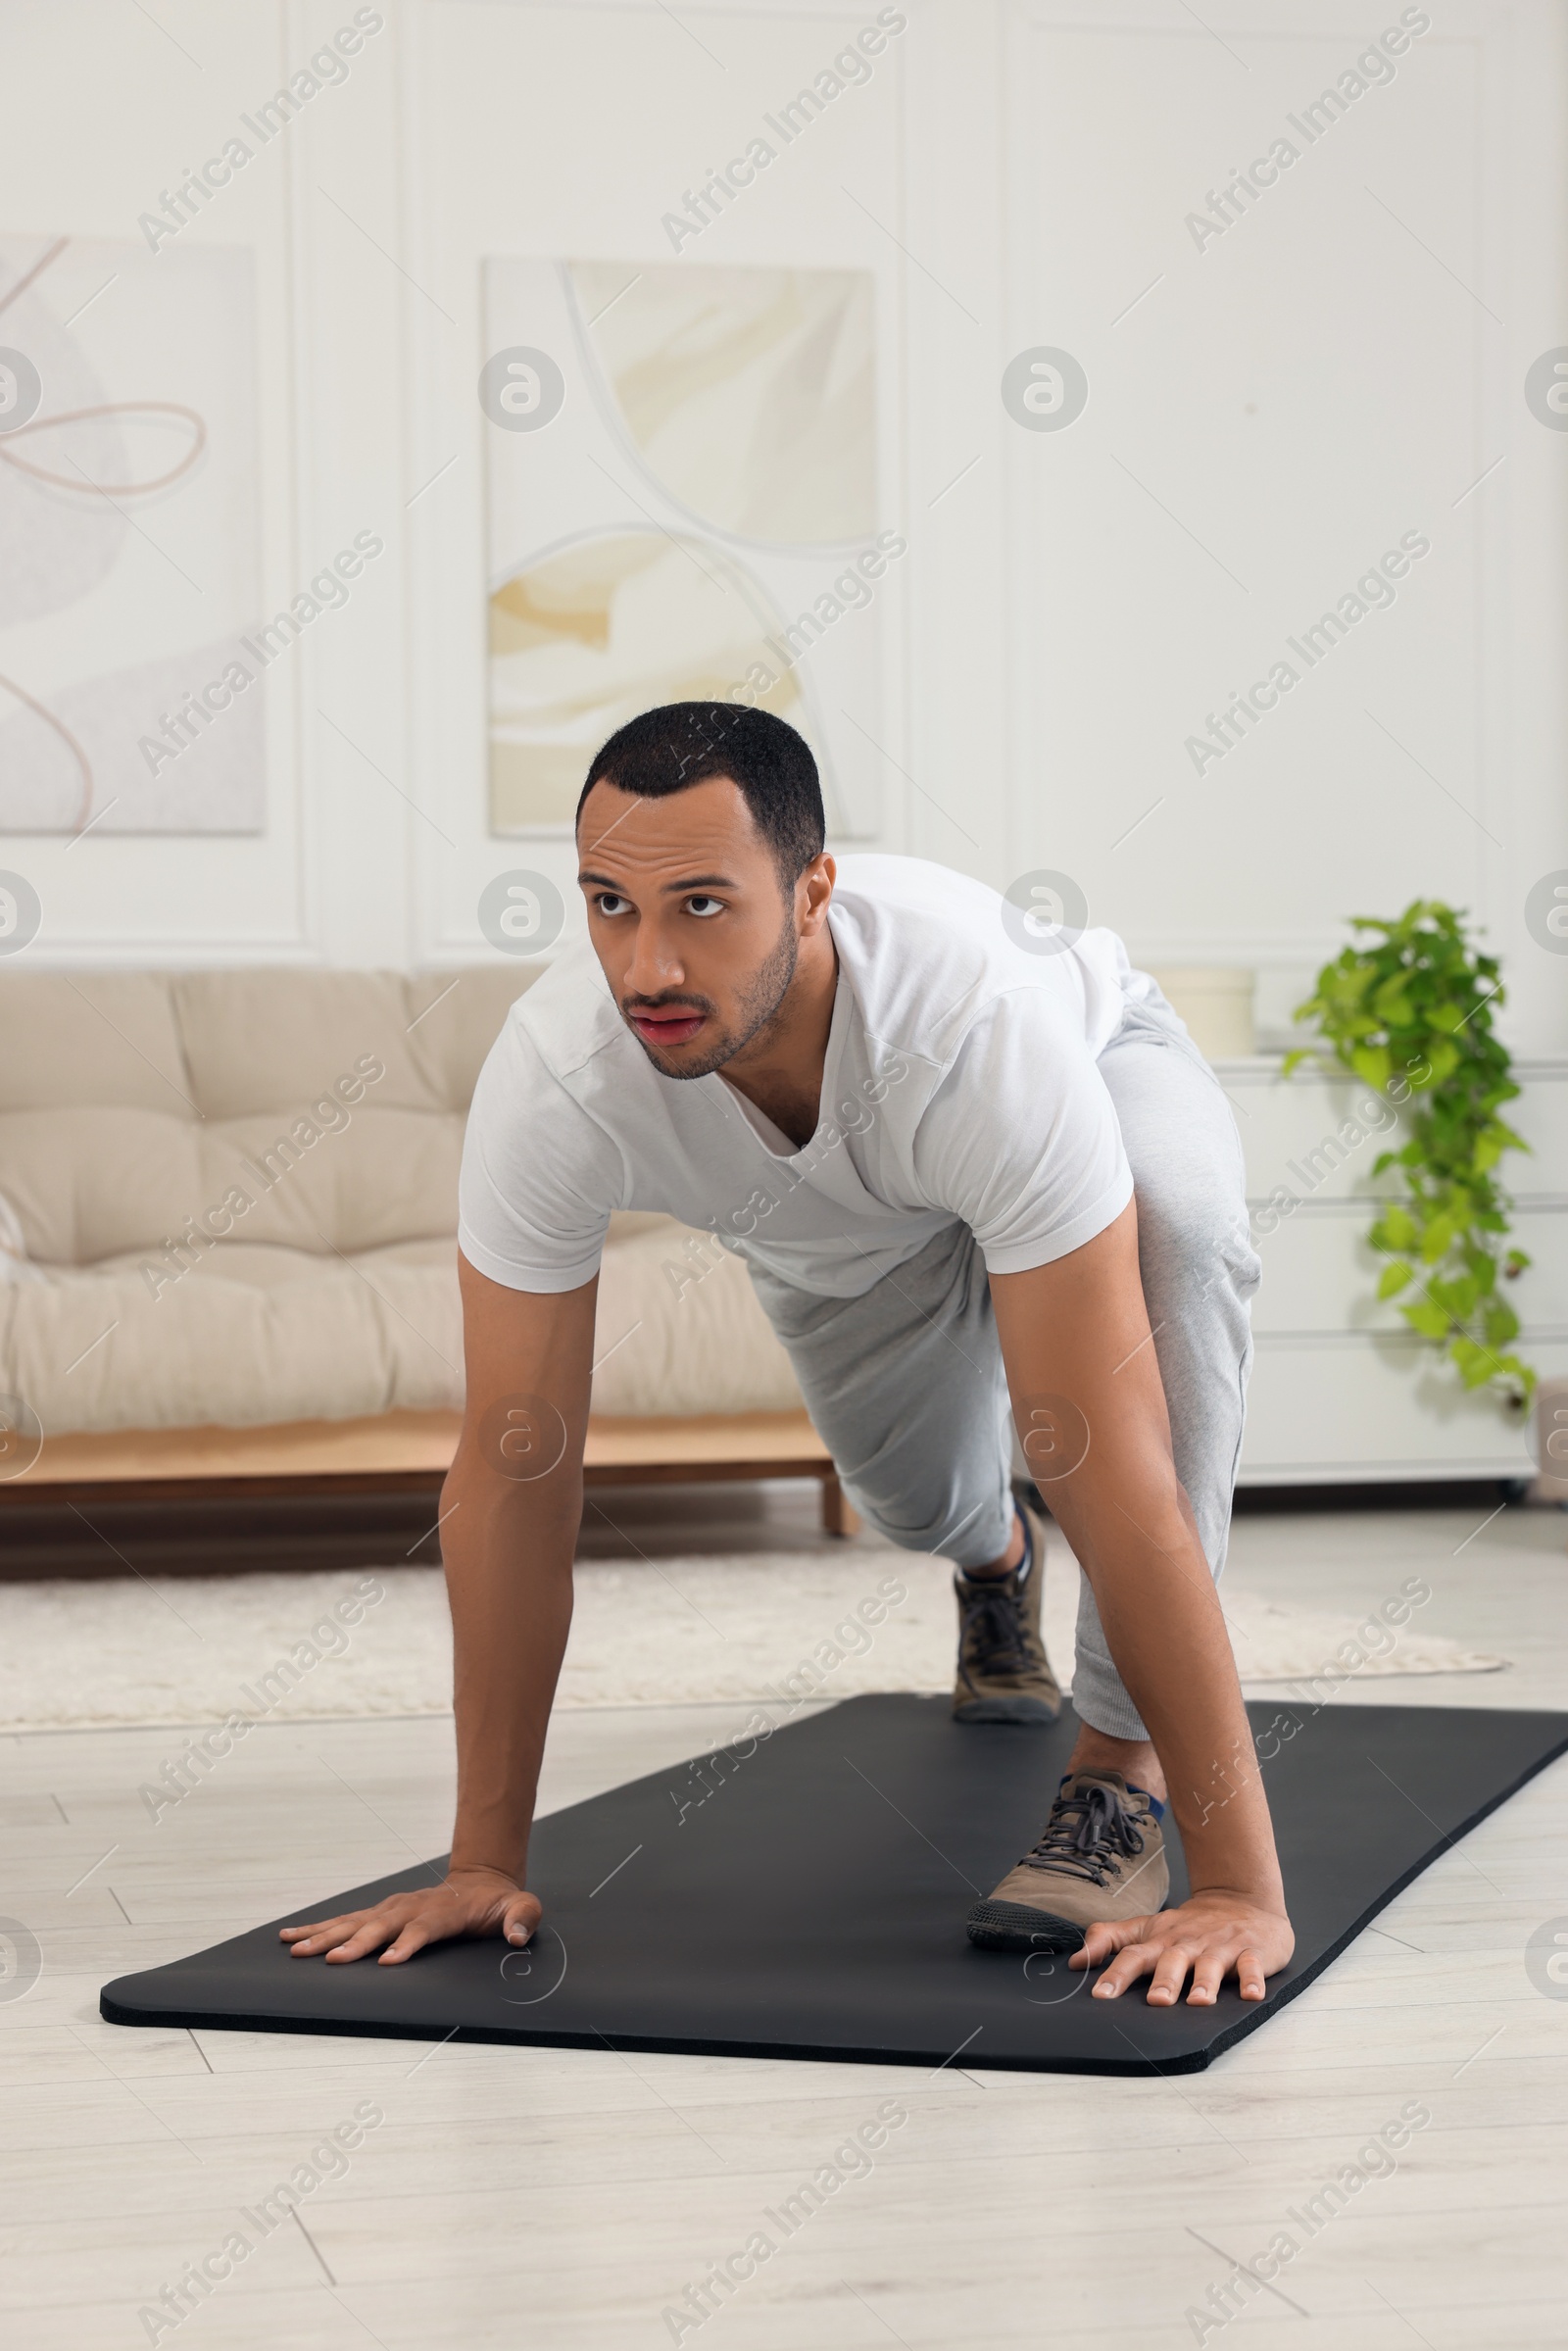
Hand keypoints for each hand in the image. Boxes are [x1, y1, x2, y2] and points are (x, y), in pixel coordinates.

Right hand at [279, 1866, 540, 1965]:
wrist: (481, 1882)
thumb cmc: (499, 1903)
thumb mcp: (521, 1907)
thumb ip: (523, 1918)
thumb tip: (515, 1936)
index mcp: (444, 1911)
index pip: (423, 1928)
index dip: (408, 1943)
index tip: (389, 1961)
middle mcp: (412, 1907)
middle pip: (381, 1925)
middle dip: (356, 1943)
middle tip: (330, 1960)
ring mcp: (393, 1908)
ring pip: (356, 1922)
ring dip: (326, 1935)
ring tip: (296, 1949)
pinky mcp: (380, 1913)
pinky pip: (346, 1921)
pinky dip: (318, 1928)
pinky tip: (291, 1937)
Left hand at [1069, 1890, 1293, 2004]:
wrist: (1241, 1901)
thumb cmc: (1188, 1925)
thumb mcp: (1147, 1927)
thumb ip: (1110, 1940)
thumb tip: (1074, 1961)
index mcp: (1161, 1939)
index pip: (1134, 1955)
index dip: (1116, 1973)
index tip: (1100, 1994)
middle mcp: (1188, 1943)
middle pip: (1173, 1960)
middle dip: (1164, 1980)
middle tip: (1155, 2001)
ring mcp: (1220, 1947)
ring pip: (1211, 1965)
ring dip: (1205, 1982)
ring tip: (1198, 2001)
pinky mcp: (1251, 1952)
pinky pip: (1253, 1966)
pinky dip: (1253, 1980)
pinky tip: (1252, 1994)